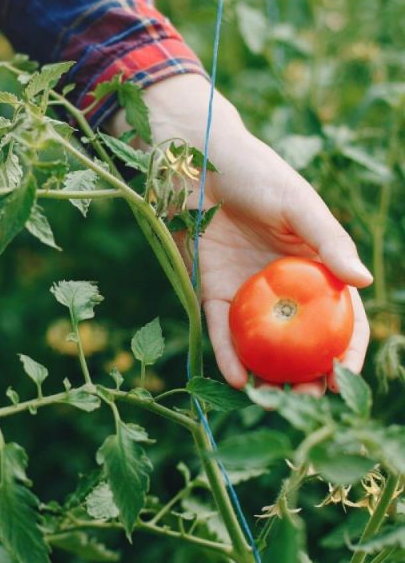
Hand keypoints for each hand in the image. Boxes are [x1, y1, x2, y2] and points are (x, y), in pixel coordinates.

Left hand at [112, 74, 372, 394]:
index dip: (347, 350)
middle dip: (307, 374)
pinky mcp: (210, 289)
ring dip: (268, 374)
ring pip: (261, 342)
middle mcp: (282, 285)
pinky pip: (220, 328)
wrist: (197, 162)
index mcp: (314, 266)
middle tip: (309, 401)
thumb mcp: (300, 205)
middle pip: (300, 340)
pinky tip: (238, 378)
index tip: (347, 380)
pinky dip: (228, 354)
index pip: (339, 317)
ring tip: (272, 401)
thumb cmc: (257, 175)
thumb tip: (365, 281)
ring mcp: (246, 290)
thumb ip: (330, 242)